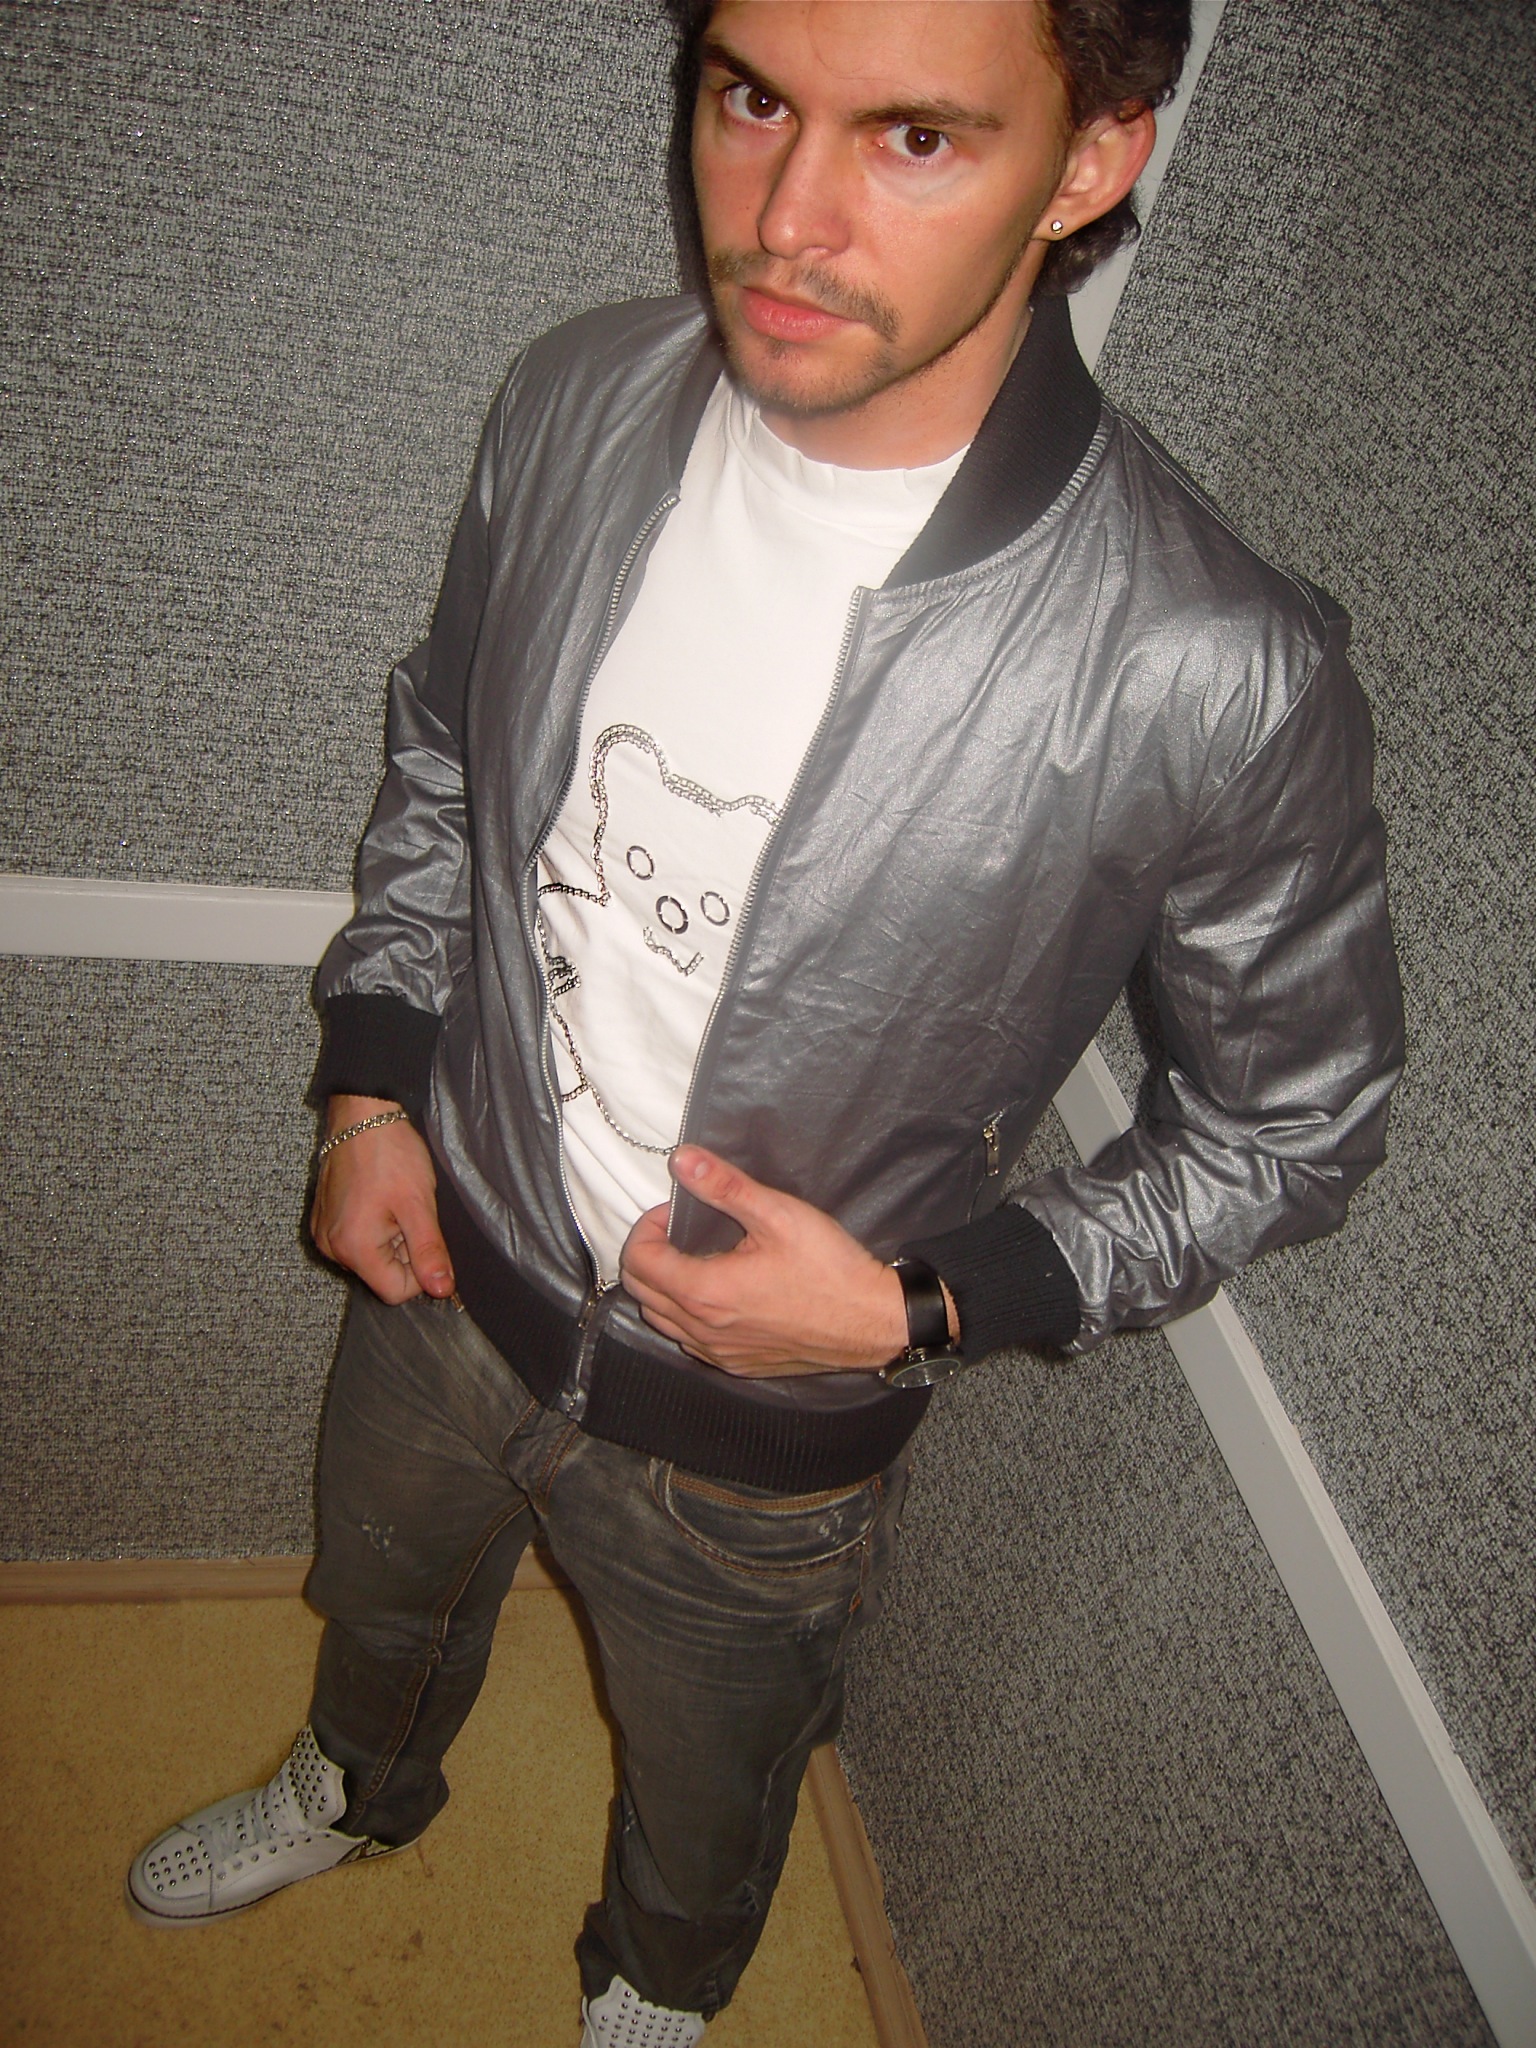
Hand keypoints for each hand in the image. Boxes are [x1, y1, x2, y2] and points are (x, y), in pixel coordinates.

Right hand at [310, 1094, 455, 1304]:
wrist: (362, 1114)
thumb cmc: (389, 1152)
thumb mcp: (419, 1204)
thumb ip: (429, 1251)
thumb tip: (441, 1289)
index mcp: (353, 1248)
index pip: (396, 1291)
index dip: (419, 1270)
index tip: (422, 1235)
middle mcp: (331, 1247)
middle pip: (382, 1275)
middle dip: (403, 1249)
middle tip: (406, 1211)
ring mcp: (324, 1233)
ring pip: (371, 1257)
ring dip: (389, 1236)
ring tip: (391, 1201)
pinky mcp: (324, 1220)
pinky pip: (356, 1240)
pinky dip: (373, 1226)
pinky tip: (378, 1198)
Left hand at [620, 1145, 918, 1376]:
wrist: (871, 1322)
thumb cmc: (829, 1269)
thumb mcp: (778, 1214)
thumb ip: (724, 1186)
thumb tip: (682, 1160)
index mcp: (704, 1292)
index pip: (638, 1261)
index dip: (646, 1228)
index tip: (674, 1212)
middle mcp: (703, 1330)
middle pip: (641, 1293)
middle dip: (648, 1255)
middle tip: (678, 1231)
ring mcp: (719, 1354)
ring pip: (662, 1322)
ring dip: (664, 1287)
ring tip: (695, 1259)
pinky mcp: (738, 1365)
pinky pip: (690, 1343)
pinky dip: (686, 1316)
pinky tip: (716, 1295)